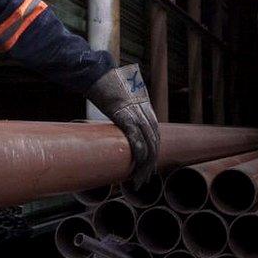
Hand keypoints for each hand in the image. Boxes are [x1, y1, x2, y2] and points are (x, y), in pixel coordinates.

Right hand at [86, 64, 160, 185]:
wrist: (101, 76)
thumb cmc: (109, 86)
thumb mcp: (125, 99)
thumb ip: (127, 111)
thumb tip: (119, 123)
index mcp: (148, 111)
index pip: (156, 139)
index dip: (153, 156)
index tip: (148, 169)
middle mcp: (147, 115)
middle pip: (155, 146)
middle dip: (150, 166)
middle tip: (143, 181)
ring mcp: (138, 117)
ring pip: (149, 148)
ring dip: (144, 167)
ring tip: (138, 181)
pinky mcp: (127, 120)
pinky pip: (137, 143)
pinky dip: (138, 158)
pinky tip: (133, 168)